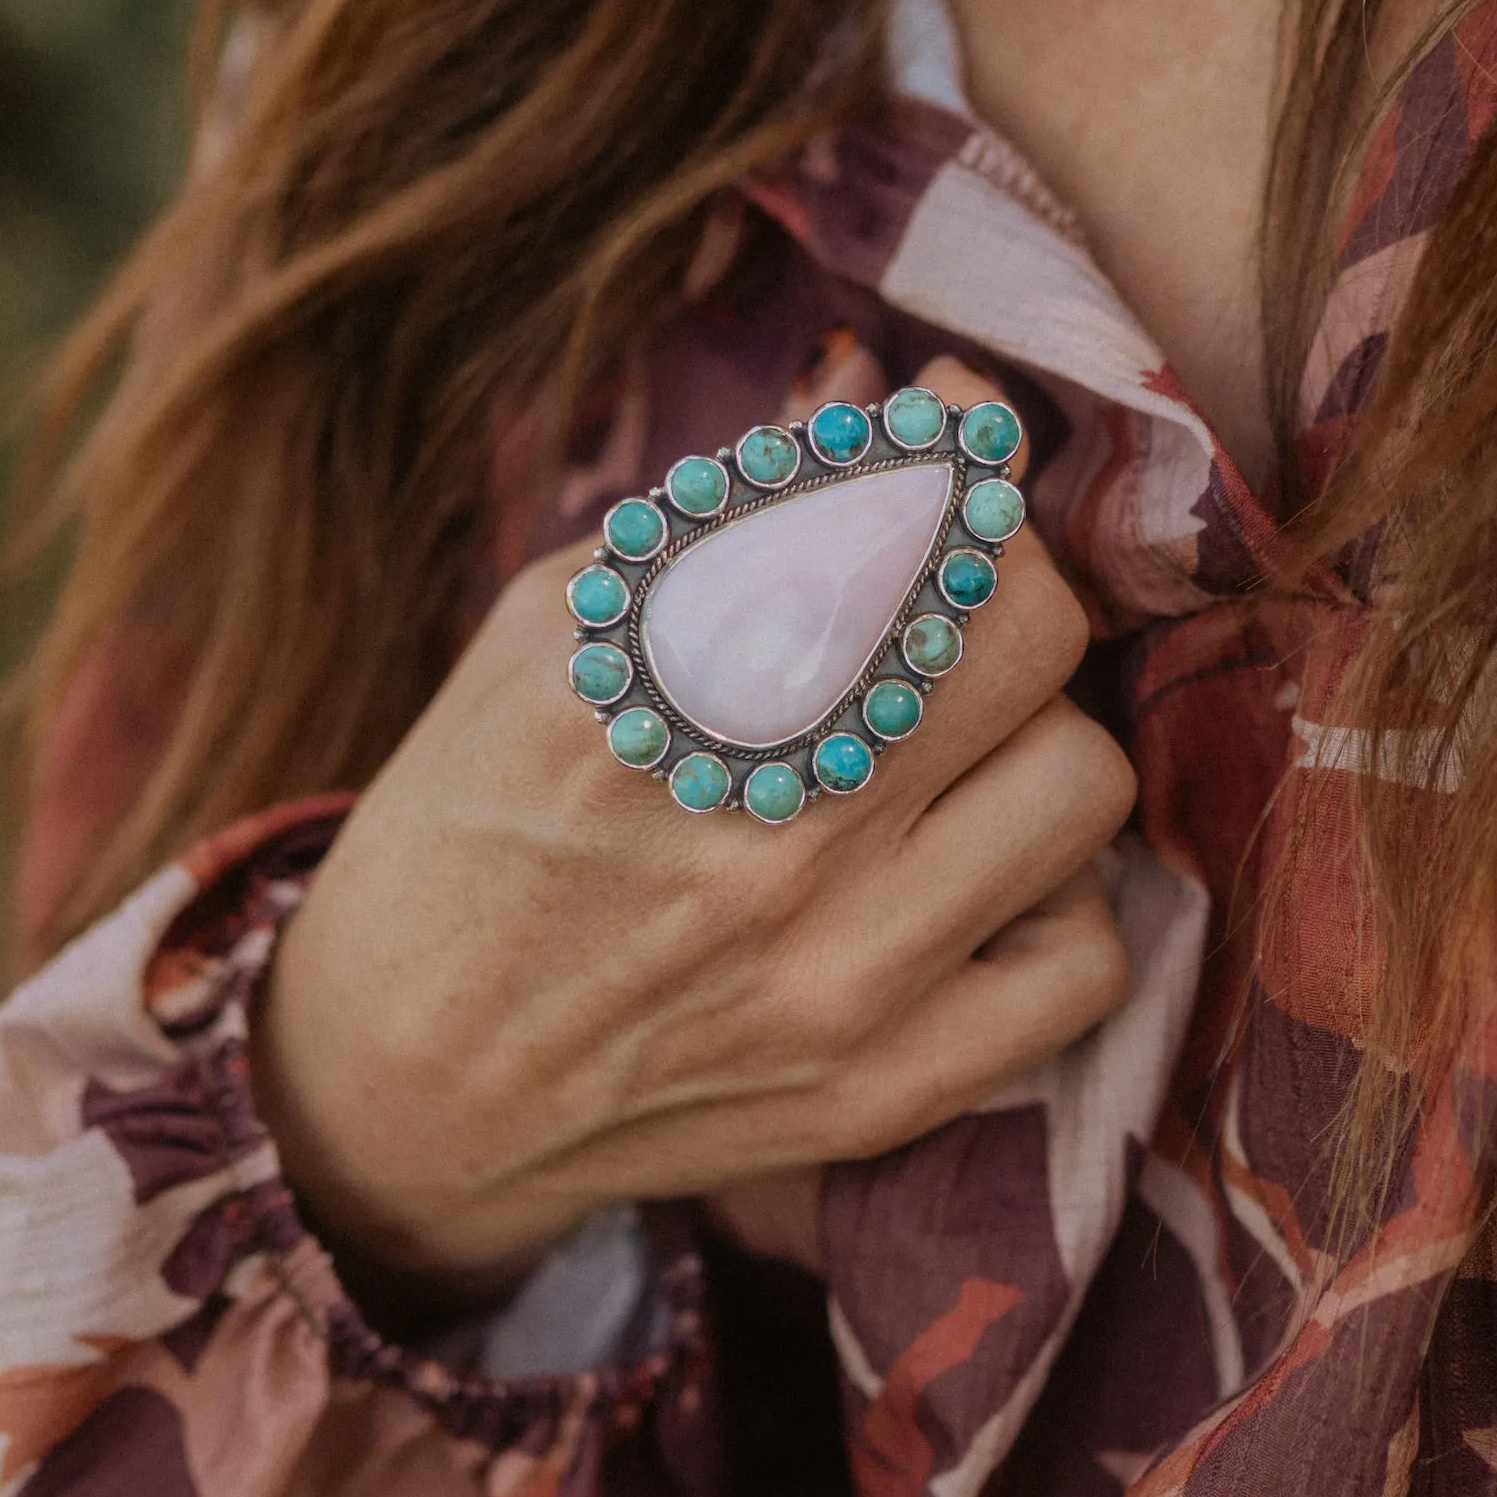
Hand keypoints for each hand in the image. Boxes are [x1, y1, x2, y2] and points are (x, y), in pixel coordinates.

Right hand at [253, 364, 1136, 1299]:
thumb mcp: (543, 634)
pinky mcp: (889, 1090)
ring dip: (1034, 745)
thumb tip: (887, 405)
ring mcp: (840, 979)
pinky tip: (964, 886)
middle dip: (1004, 588)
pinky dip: (1051, 905)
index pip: (908, 521)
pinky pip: (1092, 960)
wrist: (404, 1091)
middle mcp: (766, 837)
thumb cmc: (470, 832)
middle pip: (1032, 634)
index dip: (956, 465)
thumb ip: (726, 515)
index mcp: (657, 693)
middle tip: (949, 609)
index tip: (952, 455)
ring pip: (1085, 782)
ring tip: (948, 761)